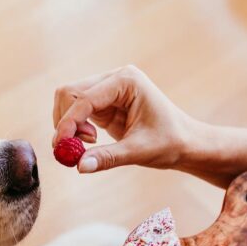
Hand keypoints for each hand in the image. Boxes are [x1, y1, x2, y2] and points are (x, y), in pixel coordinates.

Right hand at [52, 65, 196, 172]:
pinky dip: (74, 128)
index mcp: (126, 81)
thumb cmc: (169, 142)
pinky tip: (90, 142)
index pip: (85, 98)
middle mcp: (114, 79)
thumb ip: (108, 157)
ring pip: (68, 100)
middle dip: (66, 121)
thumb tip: (79, 166)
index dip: (69, 122)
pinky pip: (76, 111)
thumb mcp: (139, 151)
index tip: (61, 147)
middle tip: (74, 148)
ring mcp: (107, 89)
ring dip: (68, 124)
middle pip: (70, 92)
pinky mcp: (103, 103)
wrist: (184, 143)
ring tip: (90, 144)